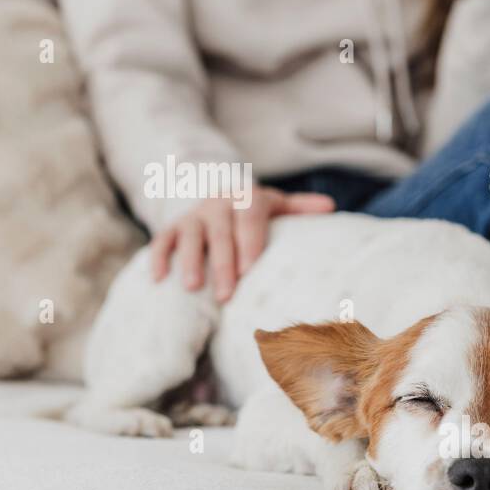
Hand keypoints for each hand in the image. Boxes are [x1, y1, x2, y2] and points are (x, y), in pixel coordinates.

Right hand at [150, 186, 335, 301]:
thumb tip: (331, 208)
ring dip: (188, 260)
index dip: (248, 241)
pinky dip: (159, 257)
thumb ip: (300, 208)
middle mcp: (218, 203)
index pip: (248, 216)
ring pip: (189, 235)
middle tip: (225, 294)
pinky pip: (162, 240)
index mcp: (246, 197)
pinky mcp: (173, 226)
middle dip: (221, 263)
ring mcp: (193, 215)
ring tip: (191, 287)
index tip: (249, 270)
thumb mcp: (275, 205)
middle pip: (219, 231)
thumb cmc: (253, 211)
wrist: (218, 196)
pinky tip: (159, 279)